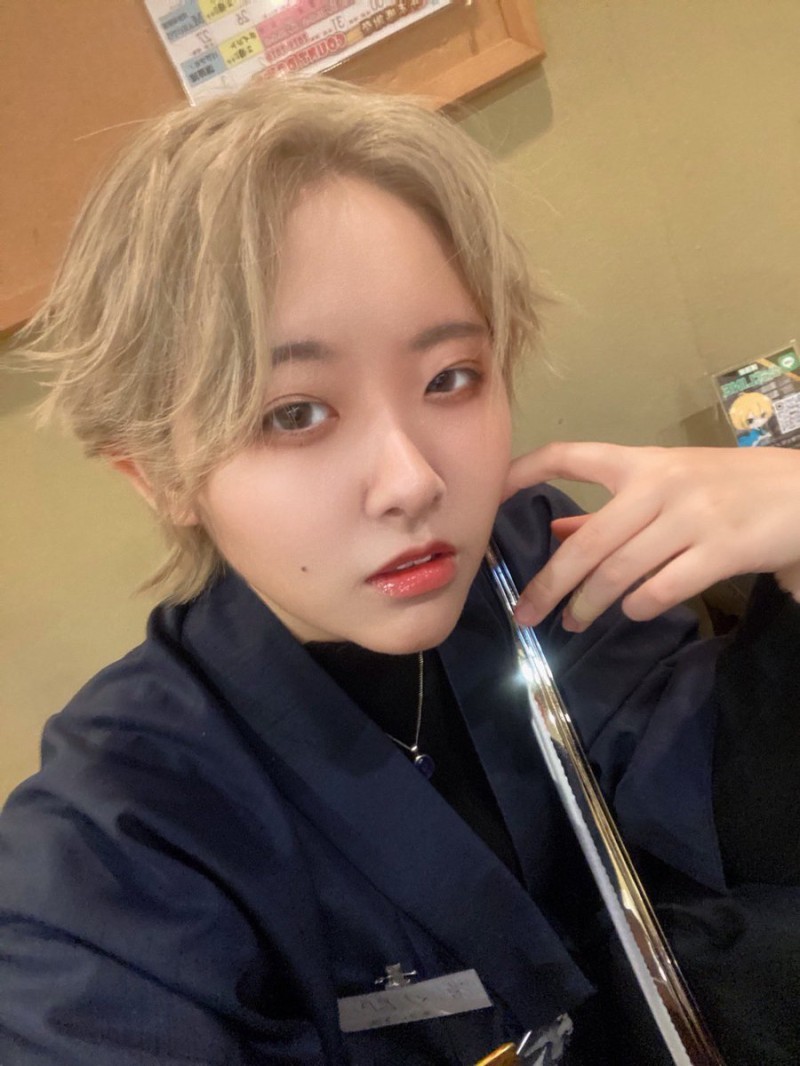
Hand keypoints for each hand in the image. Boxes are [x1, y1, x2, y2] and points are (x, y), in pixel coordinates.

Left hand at [506, 442, 799, 630]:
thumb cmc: (725, 488)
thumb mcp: (667, 485)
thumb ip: (609, 509)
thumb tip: (555, 531)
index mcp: (641, 462)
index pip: (570, 456)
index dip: (525, 471)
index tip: (491, 494)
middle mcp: (660, 485)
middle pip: (588, 541)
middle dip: (550, 583)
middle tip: (526, 614)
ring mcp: (691, 516)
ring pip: (620, 570)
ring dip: (589, 604)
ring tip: (572, 622)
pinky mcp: (722, 548)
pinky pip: (663, 587)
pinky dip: (639, 604)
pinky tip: (630, 611)